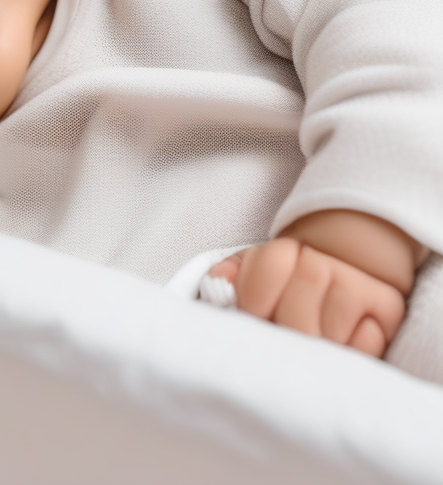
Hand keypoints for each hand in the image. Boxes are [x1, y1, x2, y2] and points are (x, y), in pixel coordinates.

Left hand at [208, 239, 405, 356]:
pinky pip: (365, 342)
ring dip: (315, 351)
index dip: (255, 301)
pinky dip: (349, 353)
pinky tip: (338, 350)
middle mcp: (320, 263)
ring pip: (328, 333)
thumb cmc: (283, 291)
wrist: (338, 280)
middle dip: (286, 337)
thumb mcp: (249, 278)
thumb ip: (228, 280)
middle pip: (296, 312)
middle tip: (283, 345)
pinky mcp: (388, 306)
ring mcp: (356, 282)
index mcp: (282, 253)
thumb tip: (218, 286)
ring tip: (309, 350)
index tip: (254, 320)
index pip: (270, 266)